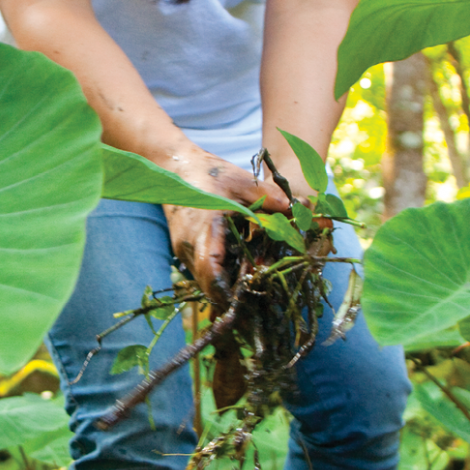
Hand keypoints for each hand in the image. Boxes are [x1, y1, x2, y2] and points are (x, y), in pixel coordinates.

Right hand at [164, 151, 288, 300]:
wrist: (174, 165)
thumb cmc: (208, 172)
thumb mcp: (241, 180)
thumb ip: (269, 196)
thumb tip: (295, 208)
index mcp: (203, 229)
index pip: (211, 271)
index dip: (227, 291)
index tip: (247, 302)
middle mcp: (190, 245)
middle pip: (208, 284)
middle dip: (231, 296)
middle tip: (257, 304)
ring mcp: (185, 248)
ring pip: (204, 280)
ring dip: (226, 286)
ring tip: (252, 288)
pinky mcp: (185, 248)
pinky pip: (202, 270)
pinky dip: (220, 275)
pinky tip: (239, 270)